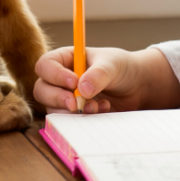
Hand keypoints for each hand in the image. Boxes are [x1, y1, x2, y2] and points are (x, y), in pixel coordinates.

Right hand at [33, 46, 179, 113]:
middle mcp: (61, 79)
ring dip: (72, 111)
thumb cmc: (121, 67)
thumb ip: (98, 74)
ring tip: (96, 106)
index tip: (73, 82)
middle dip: (57, 98)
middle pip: (42, 89)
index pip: (45, 65)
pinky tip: (103, 109)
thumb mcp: (112, 65)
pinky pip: (68, 121)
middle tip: (75, 104)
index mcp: (65, 59)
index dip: (54, 75)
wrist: (137, 86)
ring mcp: (66, 98)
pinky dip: (83, 119)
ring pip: (52, 108)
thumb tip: (82, 89)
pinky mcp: (75, 114)